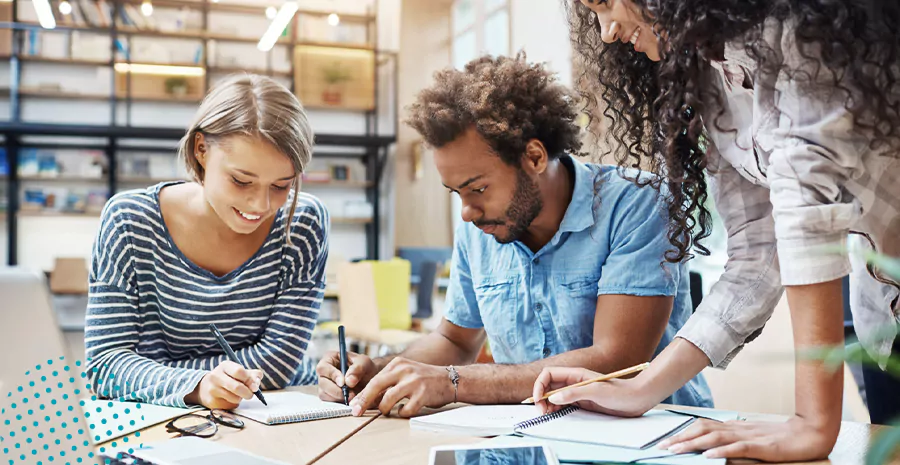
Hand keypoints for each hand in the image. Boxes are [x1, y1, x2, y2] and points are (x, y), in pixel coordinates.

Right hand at [186, 361, 262, 409]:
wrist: (205, 388)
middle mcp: (216, 376)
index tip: (255, 386)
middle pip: (237, 387)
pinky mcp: (212, 402)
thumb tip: (257, 382)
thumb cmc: (228, 378)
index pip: (239, 371)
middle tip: (250, 394)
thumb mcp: (238, 372)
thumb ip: (252, 375)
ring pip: (235, 398)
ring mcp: (212, 389)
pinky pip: (230, 406)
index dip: (249, 380)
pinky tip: (228, 399)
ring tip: (236, 395)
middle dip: (248, 393)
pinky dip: (234, 404)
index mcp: (224, 366)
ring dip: (240, 399)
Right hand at [316, 350, 376, 403]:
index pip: (323, 367)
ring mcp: (325, 385)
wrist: (370, 379)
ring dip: (338, 398)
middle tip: (350, 394)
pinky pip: (329, 402)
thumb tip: (348, 381)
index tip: (343, 383)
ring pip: (324, 394)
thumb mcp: (365, 363)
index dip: (332, 375)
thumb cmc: (365, 367)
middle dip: (336, 390)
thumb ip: (357, 369)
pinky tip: (350, 400)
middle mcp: (324, 372)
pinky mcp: (328, 396)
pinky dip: (339, 403)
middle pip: (322, 383)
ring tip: (353, 396)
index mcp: (329, 359)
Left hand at [350, 358, 453, 417]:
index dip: (362, 393)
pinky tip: (405, 410)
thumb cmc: (425, 379)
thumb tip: (367, 398)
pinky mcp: (423, 394)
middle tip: (356, 412)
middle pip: (376, 386)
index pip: (374, 379)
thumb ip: (389, 382)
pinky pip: (404, 410)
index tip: (353, 404)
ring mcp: (414, 382)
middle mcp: (404, 370)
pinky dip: (402, 413)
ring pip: (388, 400)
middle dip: (364, 401)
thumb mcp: (406, 373)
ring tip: (387, 411)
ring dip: (384, 409)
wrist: (450, 379)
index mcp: (398, 364)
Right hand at [532, 367, 654, 416]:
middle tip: (541, 411)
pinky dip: (555, 408)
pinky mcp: (582, 401)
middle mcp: (574, 381)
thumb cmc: (620, 392)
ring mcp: (577, 392)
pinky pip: (562, 403)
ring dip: (546, 403)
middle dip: (540, 396)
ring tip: (546, 413)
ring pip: (554, 395)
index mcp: (576, 374)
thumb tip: (553, 398)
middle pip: (548, 385)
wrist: (636, 399)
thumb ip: (574, 394)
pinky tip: (554, 413)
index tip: (538, 399)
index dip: (539, 385)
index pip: (549, 374)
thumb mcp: (596, 392)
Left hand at [656, 415, 837, 460]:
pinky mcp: (762, 446)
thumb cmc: (779, 437)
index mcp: (734, 426)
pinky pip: (738, 448)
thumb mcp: (751, 438)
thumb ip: (732, 440)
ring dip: (694, 444)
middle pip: (703, 430)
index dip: (683, 432)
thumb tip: (710, 446)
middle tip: (662, 447)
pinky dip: (722, 451)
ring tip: (677, 450)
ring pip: (715, 437)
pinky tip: (709, 455)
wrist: (810, 433)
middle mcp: (737, 428)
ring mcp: (749, 436)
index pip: (703, 426)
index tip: (666, 441)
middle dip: (680, 438)